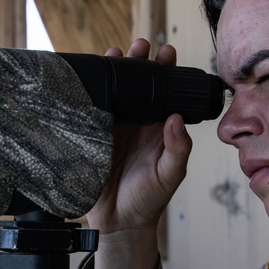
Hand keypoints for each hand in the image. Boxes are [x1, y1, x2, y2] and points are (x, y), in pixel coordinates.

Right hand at [89, 38, 192, 236]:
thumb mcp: (170, 174)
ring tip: (116, 52)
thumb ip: (178, 148)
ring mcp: (113, 128)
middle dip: (138, 62)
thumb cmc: (149, 200)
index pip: (164, 92)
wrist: (119, 223)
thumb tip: (176, 117)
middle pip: (138, 85)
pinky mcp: (92, 136)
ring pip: (114, 92)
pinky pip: (91, 109)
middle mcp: (136, 122)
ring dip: (114, 71)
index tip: (167, 54)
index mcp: (159, 127)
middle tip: (140, 46)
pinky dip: (90, 92)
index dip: (166, 72)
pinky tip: (91, 76)